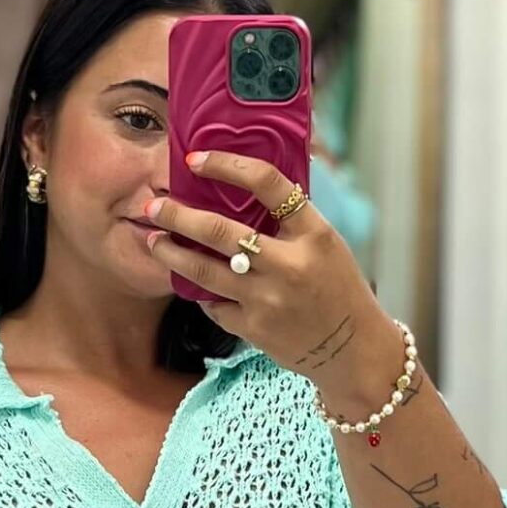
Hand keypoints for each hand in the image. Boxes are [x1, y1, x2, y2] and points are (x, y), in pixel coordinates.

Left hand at [140, 149, 392, 394]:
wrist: (352, 348)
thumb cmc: (338, 287)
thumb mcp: (326, 243)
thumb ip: (291, 218)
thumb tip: (249, 180)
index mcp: (313, 234)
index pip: (267, 184)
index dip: (227, 166)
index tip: (196, 159)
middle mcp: (288, 265)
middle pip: (219, 231)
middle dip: (178, 216)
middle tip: (154, 207)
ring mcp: (267, 300)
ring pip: (203, 270)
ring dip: (171, 253)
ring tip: (154, 241)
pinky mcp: (253, 328)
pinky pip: (213, 303)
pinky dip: (200, 289)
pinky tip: (190, 280)